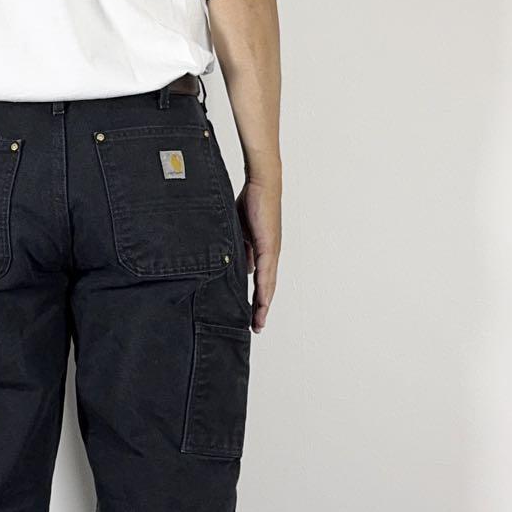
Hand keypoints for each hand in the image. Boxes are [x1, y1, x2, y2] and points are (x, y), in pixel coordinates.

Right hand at [237, 177, 281, 332]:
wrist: (262, 183)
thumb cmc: (251, 202)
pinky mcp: (269, 245)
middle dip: (261, 309)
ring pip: (268, 284)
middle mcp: (270, 254)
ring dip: (263, 304)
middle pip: (267, 288)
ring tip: (258, 322)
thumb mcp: (240, 232)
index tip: (252, 316)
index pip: (261, 281)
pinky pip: (266, 272)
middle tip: (256, 328)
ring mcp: (271, 251)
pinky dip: (264, 288)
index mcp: (263, 252)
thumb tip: (243, 269)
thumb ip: (241, 250)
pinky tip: (262, 301)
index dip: (257, 299)